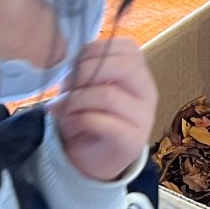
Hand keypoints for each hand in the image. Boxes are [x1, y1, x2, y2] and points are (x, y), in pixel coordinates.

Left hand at [53, 37, 157, 181]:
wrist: (91, 160)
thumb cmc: (87, 116)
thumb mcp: (86, 85)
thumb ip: (85, 67)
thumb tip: (66, 56)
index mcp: (139, 74)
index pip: (127, 48)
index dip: (94, 50)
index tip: (73, 65)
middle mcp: (147, 93)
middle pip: (125, 66)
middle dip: (86, 71)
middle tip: (66, 86)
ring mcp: (143, 118)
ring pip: (109, 95)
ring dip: (76, 100)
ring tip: (62, 108)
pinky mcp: (132, 141)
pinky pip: (101, 122)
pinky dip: (77, 120)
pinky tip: (69, 124)